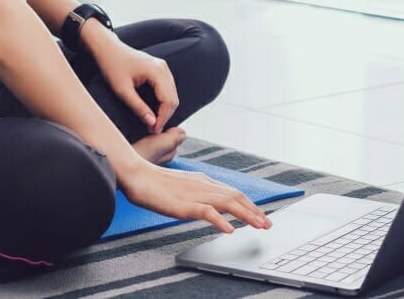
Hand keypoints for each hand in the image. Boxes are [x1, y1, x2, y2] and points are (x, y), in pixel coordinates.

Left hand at [94, 41, 178, 133]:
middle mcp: (163, 68)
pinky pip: (168, 89)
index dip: (163, 118)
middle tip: (153, 129)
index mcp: (156, 71)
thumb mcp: (122, 90)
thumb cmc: (112, 66)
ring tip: (153, 123)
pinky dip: (163, 102)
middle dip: (165, 116)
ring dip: (165, 110)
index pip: (168, 100)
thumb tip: (151, 122)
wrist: (108, 49)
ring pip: (172, 94)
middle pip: (173, 98)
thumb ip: (138, 107)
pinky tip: (154, 110)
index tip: (153, 131)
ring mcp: (163, 67)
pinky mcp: (160, 69)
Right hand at [118, 162, 272, 233]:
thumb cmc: (154, 182)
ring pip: (227, 203)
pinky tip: (229, 228)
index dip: (249, 204)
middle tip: (267, 223)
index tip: (260, 214)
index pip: (232, 192)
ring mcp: (195, 194)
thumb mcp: (182, 187)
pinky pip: (206, 212)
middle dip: (254, 210)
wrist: (136, 175)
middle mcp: (204, 185)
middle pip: (235, 197)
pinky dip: (220, 220)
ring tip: (258, 224)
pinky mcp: (184, 204)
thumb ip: (196, 194)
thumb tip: (208, 205)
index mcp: (204, 181)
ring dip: (246, 214)